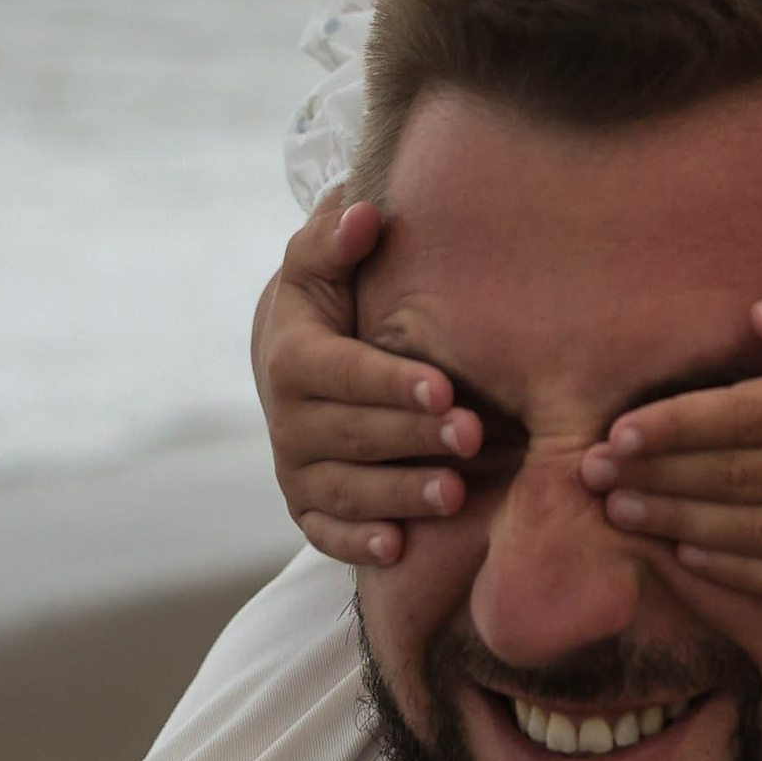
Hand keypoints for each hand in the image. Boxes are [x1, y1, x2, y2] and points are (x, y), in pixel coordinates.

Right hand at [254, 191, 481, 569]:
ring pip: (347, 491)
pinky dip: (358, 544)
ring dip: (399, 496)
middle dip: (414, 438)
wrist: (292, 360)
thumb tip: (362, 212)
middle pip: (355, 435)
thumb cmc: (329, 302)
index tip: (444, 387)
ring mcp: (296, 470)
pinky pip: (327, 534)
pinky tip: (398, 548)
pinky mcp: (307, 508)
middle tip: (474, 437)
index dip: (392, 383)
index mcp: (292, 358)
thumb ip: (334, 239)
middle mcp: (288, 421)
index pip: (345, 374)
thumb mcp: (320, 265)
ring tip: (454, 494)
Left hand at [580, 276, 761, 598]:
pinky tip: (685, 552)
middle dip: (658, 476)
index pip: (750, 418)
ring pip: (757, 534)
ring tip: (622, 510)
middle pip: (741, 479)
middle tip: (594, 475)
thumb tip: (755, 320)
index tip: (617, 430)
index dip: (677, 426)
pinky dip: (734, 569)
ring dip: (679, 524)